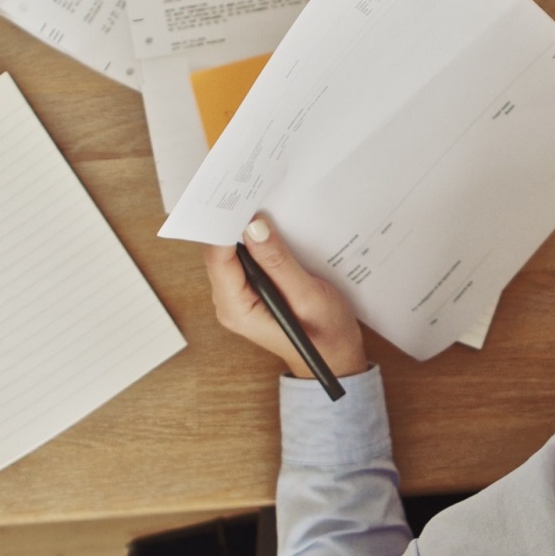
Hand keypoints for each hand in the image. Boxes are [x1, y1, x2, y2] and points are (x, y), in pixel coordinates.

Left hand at [205, 215, 370, 380]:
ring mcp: (239, 297)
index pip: (218, 257)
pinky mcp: (252, 291)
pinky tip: (272, 231)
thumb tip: (254, 228)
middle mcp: (230, 303)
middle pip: (221, 253)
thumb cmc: (325, 337)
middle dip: (236, 225)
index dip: (226, 226)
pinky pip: (246, 261)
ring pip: (233, 254)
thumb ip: (279, 263)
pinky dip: (257, 244)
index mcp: (237, 309)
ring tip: (265, 208)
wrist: (336, 360)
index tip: (240, 200)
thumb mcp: (308, 297)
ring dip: (248, 233)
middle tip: (254, 195)